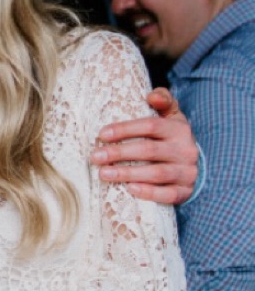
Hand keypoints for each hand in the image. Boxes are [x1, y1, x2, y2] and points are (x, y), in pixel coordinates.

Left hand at [89, 87, 198, 204]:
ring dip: (128, 174)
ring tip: (104, 174)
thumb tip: (151, 95)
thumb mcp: (171, 116)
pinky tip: (130, 189)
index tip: (102, 134)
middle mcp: (185, 150)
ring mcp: (187, 172)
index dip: (125, 129)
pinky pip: (168, 194)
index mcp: (179, 129)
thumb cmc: (172, 138)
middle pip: (149, 150)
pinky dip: (149, 192)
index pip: (150, 126)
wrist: (195, 166)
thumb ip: (163, 101)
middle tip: (95, 157)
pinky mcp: (186, 191)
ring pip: (157, 173)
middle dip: (119, 153)